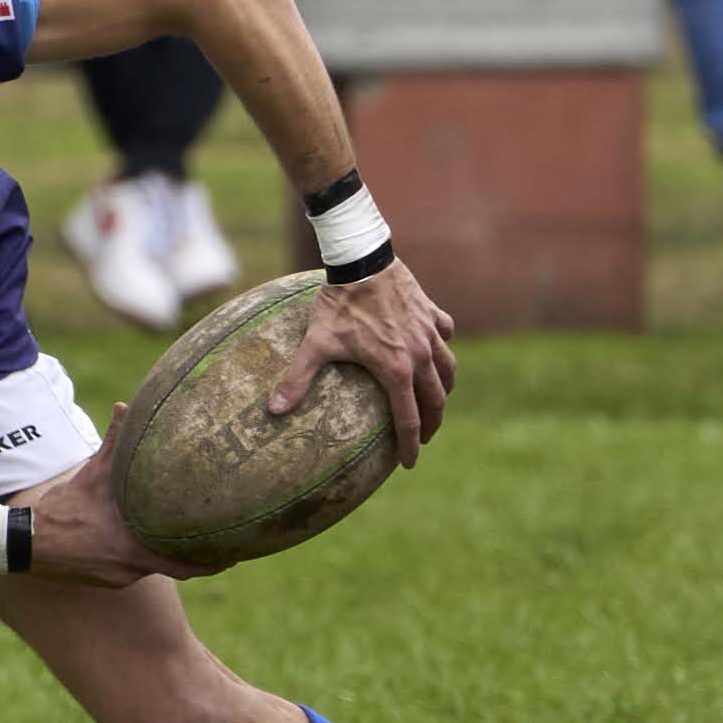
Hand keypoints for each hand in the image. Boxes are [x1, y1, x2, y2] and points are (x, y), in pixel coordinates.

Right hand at [9, 402, 223, 587]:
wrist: (24, 544)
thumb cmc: (62, 510)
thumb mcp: (90, 473)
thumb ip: (113, 442)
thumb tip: (125, 406)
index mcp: (134, 546)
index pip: (187, 564)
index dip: (213, 561)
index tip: (235, 552)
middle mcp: (131, 568)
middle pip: (175, 567)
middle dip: (197, 557)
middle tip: (224, 546)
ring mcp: (119, 577)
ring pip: (152, 566)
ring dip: (164, 553)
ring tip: (182, 537)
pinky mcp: (107, 581)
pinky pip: (132, 569)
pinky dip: (140, 556)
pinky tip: (140, 542)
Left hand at [269, 260, 455, 468]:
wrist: (362, 259)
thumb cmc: (339, 304)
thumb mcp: (315, 343)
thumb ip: (297, 379)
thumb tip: (273, 410)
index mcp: (395, 369)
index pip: (409, 418)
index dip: (410, 445)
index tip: (408, 463)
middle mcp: (420, 354)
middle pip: (436, 399)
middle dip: (432, 423)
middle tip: (424, 437)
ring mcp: (429, 332)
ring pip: (448, 369)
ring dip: (444, 389)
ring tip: (435, 401)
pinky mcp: (431, 312)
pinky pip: (446, 334)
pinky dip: (443, 346)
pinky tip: (436, 349)